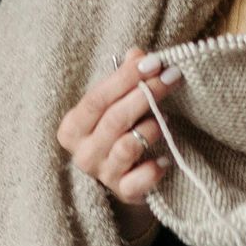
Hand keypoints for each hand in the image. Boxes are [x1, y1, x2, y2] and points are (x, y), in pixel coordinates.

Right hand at [56, 49, 180, 227]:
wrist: (125, 179)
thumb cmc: (118, 132)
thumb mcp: (116, 104)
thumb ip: (125, 78)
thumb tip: (136, 53)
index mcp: (73, 127)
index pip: (96, 98)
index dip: (125, 78)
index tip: (154, 61)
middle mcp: (83, 153)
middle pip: (114, 119)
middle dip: (146, 94)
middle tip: (173, 76)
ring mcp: (102, 174)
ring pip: (126, 146)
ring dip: (150, 128)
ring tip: (167, 117)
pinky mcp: (123, 192)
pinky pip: (138, 181)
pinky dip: (153, 169)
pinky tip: (165, 159)